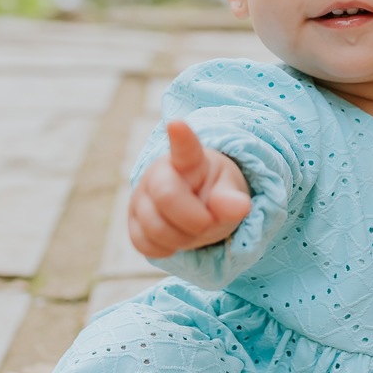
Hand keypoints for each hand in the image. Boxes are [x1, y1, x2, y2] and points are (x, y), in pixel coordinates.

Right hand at [128, 121, 252, 258]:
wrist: (196, 208)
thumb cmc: (214, 194)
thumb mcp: (230, 194)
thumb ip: (232, 200)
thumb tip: (240, 207)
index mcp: (189, 160)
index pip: (185, 147)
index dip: (181, 137)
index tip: (177, 124)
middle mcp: (158, 172)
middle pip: (167, 197)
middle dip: (195, 220)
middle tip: (208, 221)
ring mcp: (141, 196)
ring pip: (154, 227)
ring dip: (183, 239)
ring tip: (194, 229)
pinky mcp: (132, 221)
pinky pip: (145, 244)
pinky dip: (167, 249)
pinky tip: (177, 237)